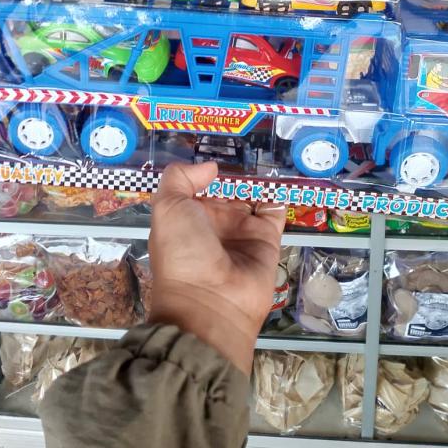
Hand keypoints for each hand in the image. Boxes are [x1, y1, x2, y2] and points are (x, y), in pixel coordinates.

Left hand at [148, 161, 285, 374]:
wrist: (211, 302)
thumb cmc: (182, 251)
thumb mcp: (167, 207)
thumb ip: (181, 178)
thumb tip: (210, 167)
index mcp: (188, 218)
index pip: (199, 189)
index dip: (206, 173)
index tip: (218, 151)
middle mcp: (215, 225)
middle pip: (228, 192)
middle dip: (236, 173)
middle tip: (248, 146)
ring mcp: (242, 233)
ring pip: (253, 198)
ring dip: (259, 180)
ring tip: (266, 155)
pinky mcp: (267, 241)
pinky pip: (275, 212)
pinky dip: (279, 194)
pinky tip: (279, 176)